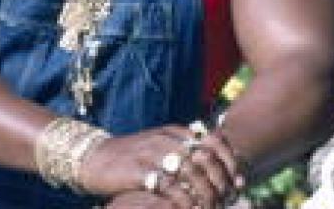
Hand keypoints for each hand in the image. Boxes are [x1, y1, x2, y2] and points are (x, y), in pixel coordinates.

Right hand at [80, 125, 243, 207]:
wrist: (94, 159)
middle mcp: (165, 138)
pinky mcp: (140, 171)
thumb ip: (180, 150)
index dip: (229, 160)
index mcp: (172, 132)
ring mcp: (152, 153)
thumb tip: (210, 163)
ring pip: (191, 171)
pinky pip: (170, 187)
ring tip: (212, 207)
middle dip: (222, 178)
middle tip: (230, 197)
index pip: (211, 140)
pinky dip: (185, 201)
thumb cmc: (129, 157)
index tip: (239, 180)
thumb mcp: (157, 146)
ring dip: (207, 192)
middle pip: (205, 155)